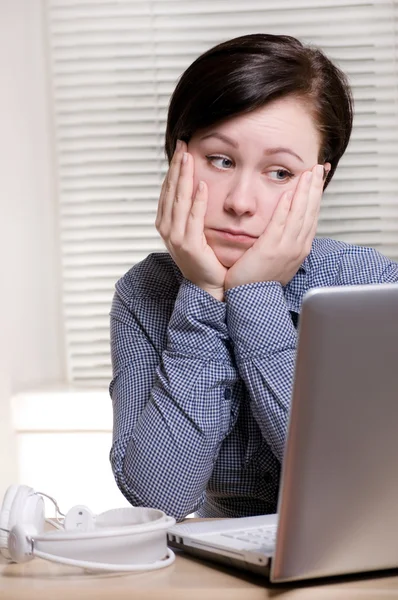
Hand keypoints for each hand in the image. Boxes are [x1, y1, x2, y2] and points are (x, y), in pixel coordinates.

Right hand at [155, 140, 226, 300]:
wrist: (210, 285)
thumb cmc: (205, 258)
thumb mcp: (193, 230)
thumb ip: (191, 211)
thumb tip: (197, 186)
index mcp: (166, 223)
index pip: (168, 190)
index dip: (173, 168)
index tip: (181, 149)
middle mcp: (167, 229)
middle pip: (170, 191)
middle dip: (176, 167)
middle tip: (183, 144)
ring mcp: (176, 238)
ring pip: (179, 201)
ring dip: (183, 177)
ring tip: (188, 158)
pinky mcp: (189, 246)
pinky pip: (193, 219)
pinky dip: (197, 201)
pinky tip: (202, 185)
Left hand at [224, 163, 328, 289]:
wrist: (249, 298)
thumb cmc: (259, 279)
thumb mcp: (278, 258)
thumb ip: (283, 240)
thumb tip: (286, 225)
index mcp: (300, 248)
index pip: (311, 216)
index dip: (315, 196)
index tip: (317, 180)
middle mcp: (297, 247)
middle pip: (310, 212)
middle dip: (314, 188)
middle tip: (318, 169)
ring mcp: (286, 249)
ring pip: (299, 215)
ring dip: (304, 192)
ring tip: (308, 174)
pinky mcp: (270, 249)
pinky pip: (280, 225)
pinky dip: (285, 208)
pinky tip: (288, 193)